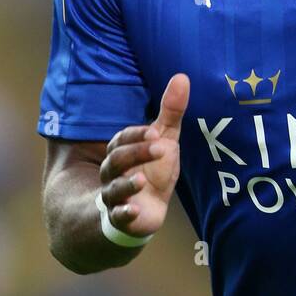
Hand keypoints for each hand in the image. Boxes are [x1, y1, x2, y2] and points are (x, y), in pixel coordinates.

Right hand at [98, 73, 189, 238]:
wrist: (142, 211)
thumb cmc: (152, 170)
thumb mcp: (164, 142)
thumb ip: (171, 112)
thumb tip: (182, 76)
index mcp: (122, 151)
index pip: (123, 139)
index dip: (138, 135)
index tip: (157, 132)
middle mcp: (113, 172)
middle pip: (115, 159)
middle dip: (137, 152)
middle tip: (161, 148)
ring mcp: (115, 195)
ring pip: (113, 188)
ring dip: (127, 183)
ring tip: (142, 180)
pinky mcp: (121, 218)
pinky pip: (118, 216)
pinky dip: (125, 213)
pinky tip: (134, 211)